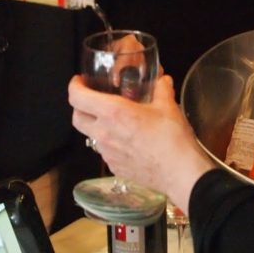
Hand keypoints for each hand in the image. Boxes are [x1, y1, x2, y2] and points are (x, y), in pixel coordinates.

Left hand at [69, 73, 214, 215]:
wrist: (179, 172)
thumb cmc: (171, 138)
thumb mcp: (168, 106)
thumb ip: (161, 89)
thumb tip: (163, 80)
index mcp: (112, 113)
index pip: (77, 97)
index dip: (74, 86)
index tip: (79, 81)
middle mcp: (103, 133)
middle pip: (76, 118)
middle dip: (80, 106)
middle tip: (91, 99)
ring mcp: (107, 153)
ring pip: (90, 136)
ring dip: (95, 126)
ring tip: (113, 121)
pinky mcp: (114, 167)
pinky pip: (104, 152)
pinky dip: (109, 143)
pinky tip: (125, 140)